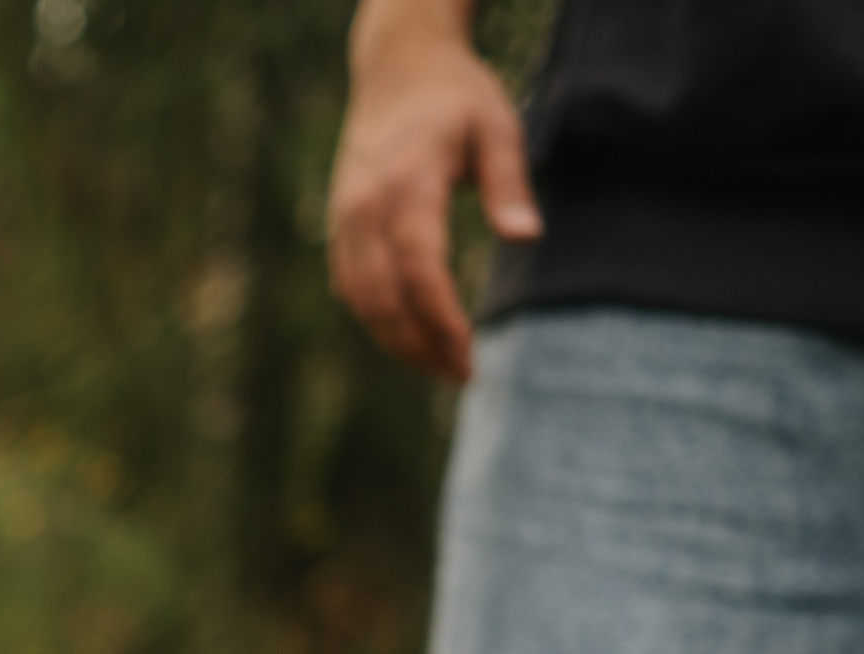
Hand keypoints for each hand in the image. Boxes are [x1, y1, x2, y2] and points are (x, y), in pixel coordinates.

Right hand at [327, 0, 540, 381]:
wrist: (395, 69)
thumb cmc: (456, 98)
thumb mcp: (498, 127)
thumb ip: (509, 183)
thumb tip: (526, 238)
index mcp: (405, 184)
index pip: (419, 271)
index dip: (441, 323)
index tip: (469, 356)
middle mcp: (364, 208)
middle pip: (384, 300)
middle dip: (421, 347)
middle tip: (463, 375)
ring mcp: (343, 220)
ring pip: (361, 302)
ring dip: (397, 341)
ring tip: (440, 365)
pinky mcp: (337, 228)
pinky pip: (350, 289)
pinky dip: (377, 320)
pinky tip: (410, 336)